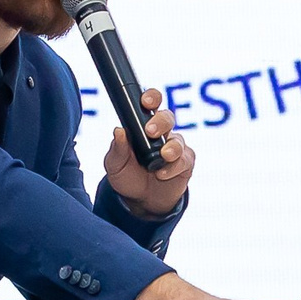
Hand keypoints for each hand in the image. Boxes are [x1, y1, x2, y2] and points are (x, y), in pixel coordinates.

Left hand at [103, 86, 193, 217]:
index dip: (151, 98)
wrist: (141, 201)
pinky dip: (174, 167)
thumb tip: (118, 130)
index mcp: (143, 126)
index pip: (151, 105)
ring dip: (171, 147)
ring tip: (163, 156)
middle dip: (161, 121)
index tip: (146, 101)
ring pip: (178, 140)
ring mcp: (175, 147)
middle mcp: (162, 133)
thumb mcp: (115, 164)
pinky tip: (162, 174)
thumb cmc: (127, 176)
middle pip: (168, 117)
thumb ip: (117, 148)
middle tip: (151, 131)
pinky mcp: (185, 163)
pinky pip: (184, 160)